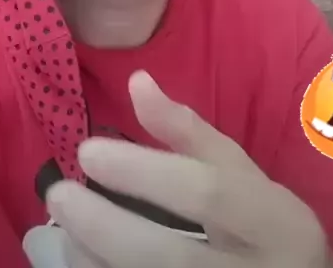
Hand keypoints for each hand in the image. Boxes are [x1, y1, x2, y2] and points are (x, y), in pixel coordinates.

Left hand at [45, 71, 328, 267]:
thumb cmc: (265, 226)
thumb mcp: (243, 173)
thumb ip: (189, 131)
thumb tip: (137, 82)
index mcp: (274, 222)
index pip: (205, 194)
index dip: (142, 173)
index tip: (89, 151)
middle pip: (166, 255)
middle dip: (101, 225)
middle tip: (58, 193)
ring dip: (92, 259)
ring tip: (63, 228)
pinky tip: (82, 258)